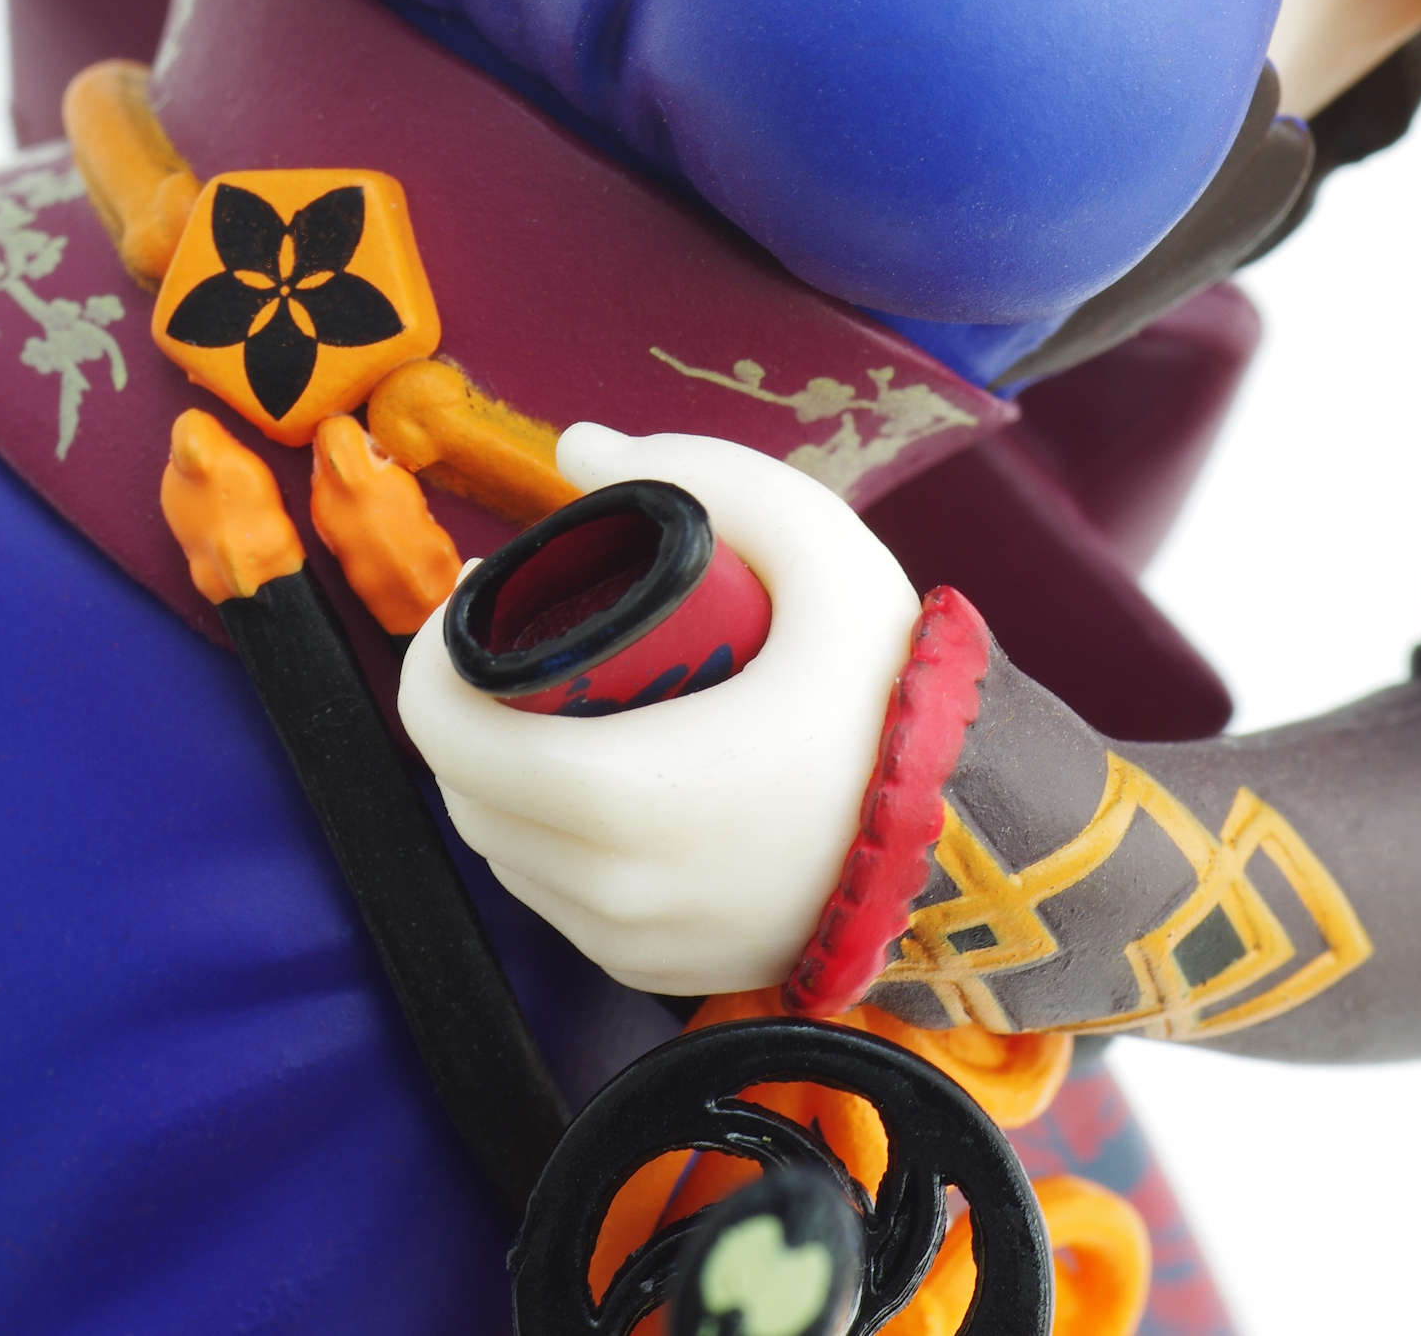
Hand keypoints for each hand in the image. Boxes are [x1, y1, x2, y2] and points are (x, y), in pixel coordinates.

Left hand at [398, 425, 919, 994]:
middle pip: (463, 792)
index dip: (432, 652)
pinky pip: (557, 898)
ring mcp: (633, 943)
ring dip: (496, 770)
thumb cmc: (894, 691)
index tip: (477, 592)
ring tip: (545, 689)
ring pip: (503, 852)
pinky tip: (588, 766)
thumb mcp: (820, 548)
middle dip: (461, 704)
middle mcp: (611, 890)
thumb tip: (575, 449)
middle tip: (509, 626)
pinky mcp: (661, 971)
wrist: (988, 842)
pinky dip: (546, 832)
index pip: (446, 731)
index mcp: (622, 796)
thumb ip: (697, 477)